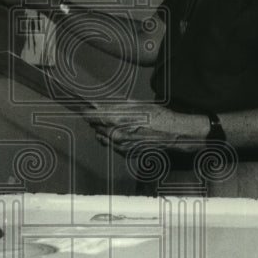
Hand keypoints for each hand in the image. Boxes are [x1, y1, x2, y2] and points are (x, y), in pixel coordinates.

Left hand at [83, 103, 209, 153]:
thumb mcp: (137, 104)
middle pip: (95, 127)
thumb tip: (98, 104)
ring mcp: (120, 147)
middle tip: (103, 113)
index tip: (84, 107)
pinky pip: (112, 145)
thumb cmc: (158, 116)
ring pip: (102, 137)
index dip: (86, 111)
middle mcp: (116, 135)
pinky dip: (113, 139)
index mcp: (117, 120)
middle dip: (97, 120)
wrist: (174, 135)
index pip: (90, 116)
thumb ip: (115, 106)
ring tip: (116, 123)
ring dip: (104, 130)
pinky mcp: (126, 154)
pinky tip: (124, 132)